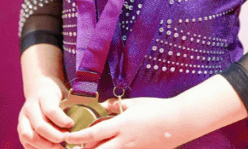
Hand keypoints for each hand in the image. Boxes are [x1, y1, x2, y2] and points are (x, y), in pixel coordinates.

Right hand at [17, 76, 73, 148]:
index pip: (51, 111)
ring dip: (44, 145)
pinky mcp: (19, 128)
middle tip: (66, 138)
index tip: (71, 124)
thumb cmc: (56, 94)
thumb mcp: (64, 94)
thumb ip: (70, 106)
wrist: (38, 89)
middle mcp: (30, 108)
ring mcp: (22, 118)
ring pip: (28, 135)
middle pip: (39, 126)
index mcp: (43, 97)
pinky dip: (36, 148)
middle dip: (54, 136)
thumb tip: (79, 123)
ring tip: (58, 147)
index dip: (62, 120)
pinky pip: (24, 142)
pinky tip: (49, 148)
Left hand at [63, 97, 189, 148]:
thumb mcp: (136, 103)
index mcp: (121, 124)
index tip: (67, 137)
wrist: (180, 121)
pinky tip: (115, 145)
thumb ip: (117, 105)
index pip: (92, 134)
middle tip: (77, 146)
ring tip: (94, 145)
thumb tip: (105, 105)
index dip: (77, 136)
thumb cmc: (159, 108)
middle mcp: (124, 140)